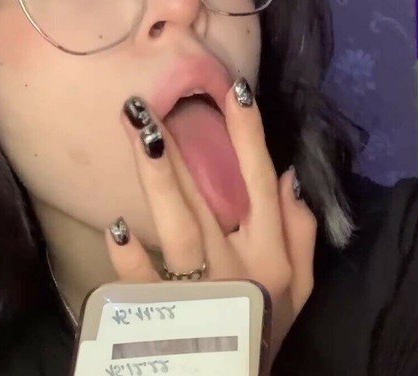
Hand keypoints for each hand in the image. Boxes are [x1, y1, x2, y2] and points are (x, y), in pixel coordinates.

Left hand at [105, 79, 316, 372]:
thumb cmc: (264, 328)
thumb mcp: (300, 286)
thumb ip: (299, 231)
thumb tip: (289, 174)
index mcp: (269, 252)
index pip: (259, 181)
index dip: (248, 134)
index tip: (234, 89)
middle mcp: (236, 264)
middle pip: (208, 196)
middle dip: (179, 146)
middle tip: (146, 103)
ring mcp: (200, 290)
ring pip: (180, 226)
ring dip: (158, 179)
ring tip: (137, 136)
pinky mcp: (166, 316)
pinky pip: (147, 286)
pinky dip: (133, 261)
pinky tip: (117, 229)